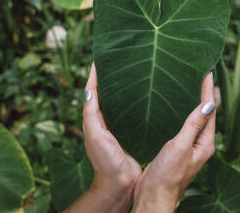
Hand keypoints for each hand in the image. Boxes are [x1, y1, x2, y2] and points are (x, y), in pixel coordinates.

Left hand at [64, 63, 141, 212]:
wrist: (120, 183)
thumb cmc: (105, 160)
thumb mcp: (95, 134)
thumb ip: (91, 113)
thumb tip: (90, 88)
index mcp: (94, 118)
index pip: (93, 90)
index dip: (95, 73)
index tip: (101, 56)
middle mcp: (105, 120)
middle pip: (107, 93)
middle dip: (112, 76)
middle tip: (121, 59)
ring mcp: (119, 126)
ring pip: (121, 101)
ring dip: (125, 88)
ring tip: (136, 71)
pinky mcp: (133, 132)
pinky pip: (134, 113)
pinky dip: (137, 102)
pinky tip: (149, 95)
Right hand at [132, 73, 215, 212]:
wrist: (153, 197)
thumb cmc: (167, 176)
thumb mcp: (180, 147)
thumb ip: (193, 125)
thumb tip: (208, 103)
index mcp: (205, 142)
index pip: (210, 110)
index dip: (208, 89)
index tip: (207, 71)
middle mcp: (200, 144)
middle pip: (204, 113)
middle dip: (203, 93)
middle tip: (199, 73)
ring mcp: (189, 147)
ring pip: (193, 119)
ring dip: (192, 102)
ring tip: (188, 84)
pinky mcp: (177, 150)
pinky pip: (183, 126)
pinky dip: (181, 112)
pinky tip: (173, 107)